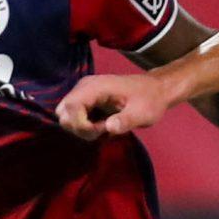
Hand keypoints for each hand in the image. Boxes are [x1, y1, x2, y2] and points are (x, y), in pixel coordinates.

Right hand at [57, 71, 176, 140]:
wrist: (156, 90)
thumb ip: (125, 120)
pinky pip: (75, 116)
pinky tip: (102, 127)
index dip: (80, 125)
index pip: (69, 107)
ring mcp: (83, 93)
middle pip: (63, 113)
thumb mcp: (142, 113)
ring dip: (82, 129)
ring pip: (67, 116)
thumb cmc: (150, 100)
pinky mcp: (86, 100)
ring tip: (104, 129)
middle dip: (79, 128)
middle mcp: (84, 87)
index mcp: (95, 87)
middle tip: (102, 131)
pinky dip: (85, 126)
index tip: (101, 131)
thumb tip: (109, 127)